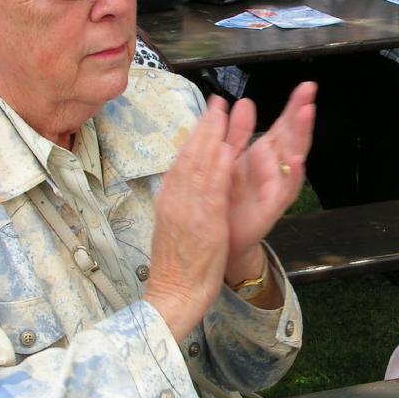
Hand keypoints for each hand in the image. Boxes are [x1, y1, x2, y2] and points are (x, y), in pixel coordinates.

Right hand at [144, 97, 236, 339]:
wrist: (173, 295)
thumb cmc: (177, 267)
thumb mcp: (176, 227)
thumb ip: (183, 204)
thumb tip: (186, 185)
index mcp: (170, 200)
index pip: (183, 161)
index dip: (196, 135)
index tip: (207, 116)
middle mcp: (175, 200)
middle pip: (189, 156)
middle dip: (204, 127)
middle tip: (216, 102)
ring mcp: (187, 209)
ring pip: (199, 165)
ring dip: (212, 136)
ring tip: (223, 112)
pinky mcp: (202, 222)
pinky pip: (211, 189)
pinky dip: (218, 167)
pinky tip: (227, 149)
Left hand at [223, 82, 316, 273]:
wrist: (219, 238)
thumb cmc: (227, 198)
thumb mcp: (229, 158)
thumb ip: (238, 132)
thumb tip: (245, 101)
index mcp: (263, 153)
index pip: (283, 125)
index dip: (294, 105)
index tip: (306, 85)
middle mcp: (275, 167)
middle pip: (292, 135)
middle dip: (301, 113)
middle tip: (310, 91)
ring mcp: (277, 185)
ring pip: (294, 157)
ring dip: (301, 135)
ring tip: (307, 114)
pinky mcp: (273, 206)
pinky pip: (286, 189)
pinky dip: (293, 174)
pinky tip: (296, 160)